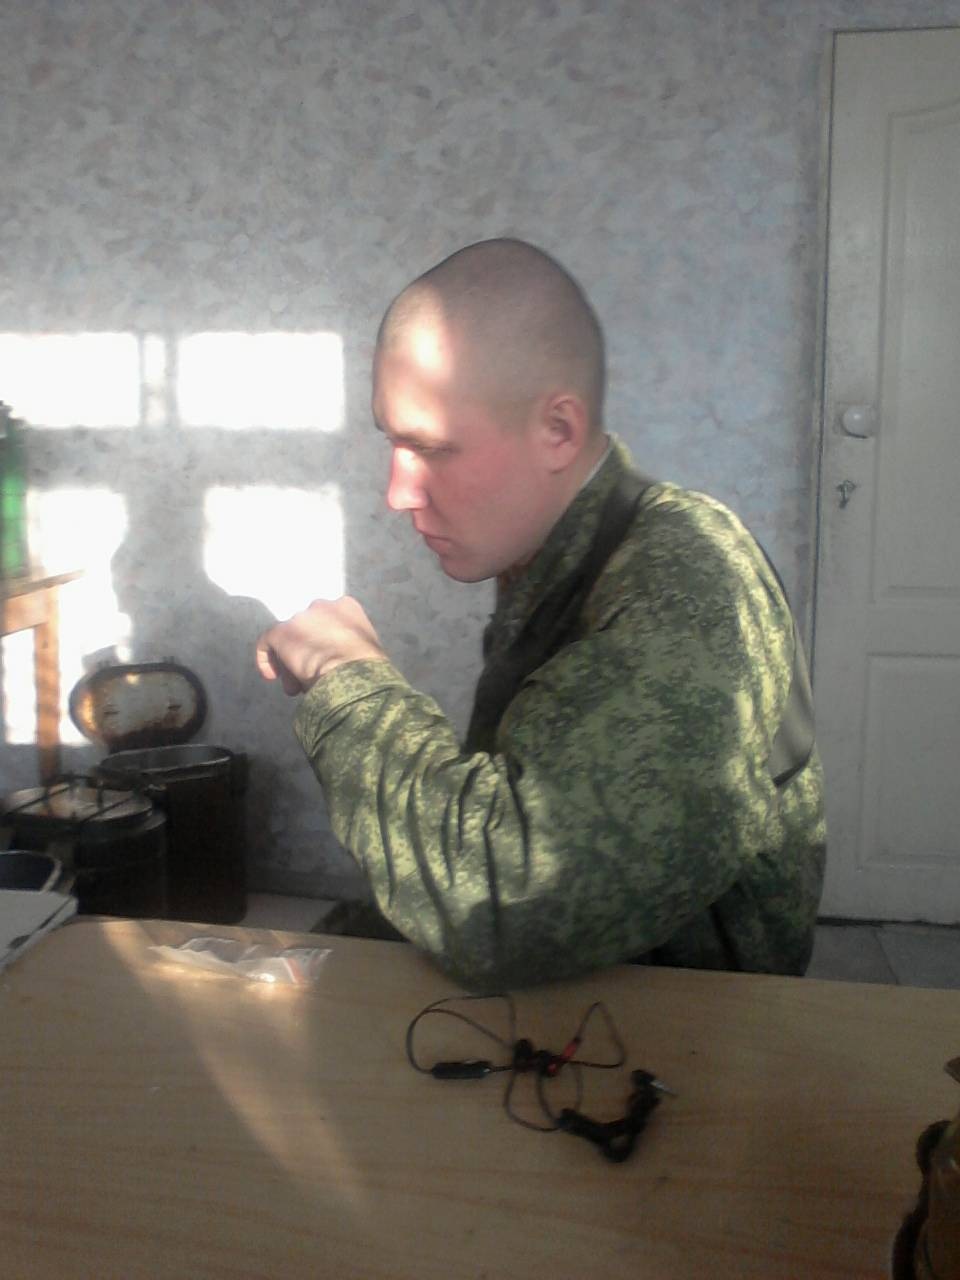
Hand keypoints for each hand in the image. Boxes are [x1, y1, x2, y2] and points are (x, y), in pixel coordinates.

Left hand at [255, 596, 385, 694]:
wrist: (354, 675)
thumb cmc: (367, 669)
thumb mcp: (365, 650)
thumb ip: (349, 646)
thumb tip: (337, 660)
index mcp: (347, 607)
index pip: (329, 623)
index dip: (325, 644)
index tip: (327, 664)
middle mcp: (322, 606)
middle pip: (307, 630)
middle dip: (307, 654)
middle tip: (309, 679)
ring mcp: (301, 618)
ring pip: (290, 639)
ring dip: (292, 663)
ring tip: (295, 688)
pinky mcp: (282, 632)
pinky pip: (268, 642)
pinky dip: (267, 659)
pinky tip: (271, 676)